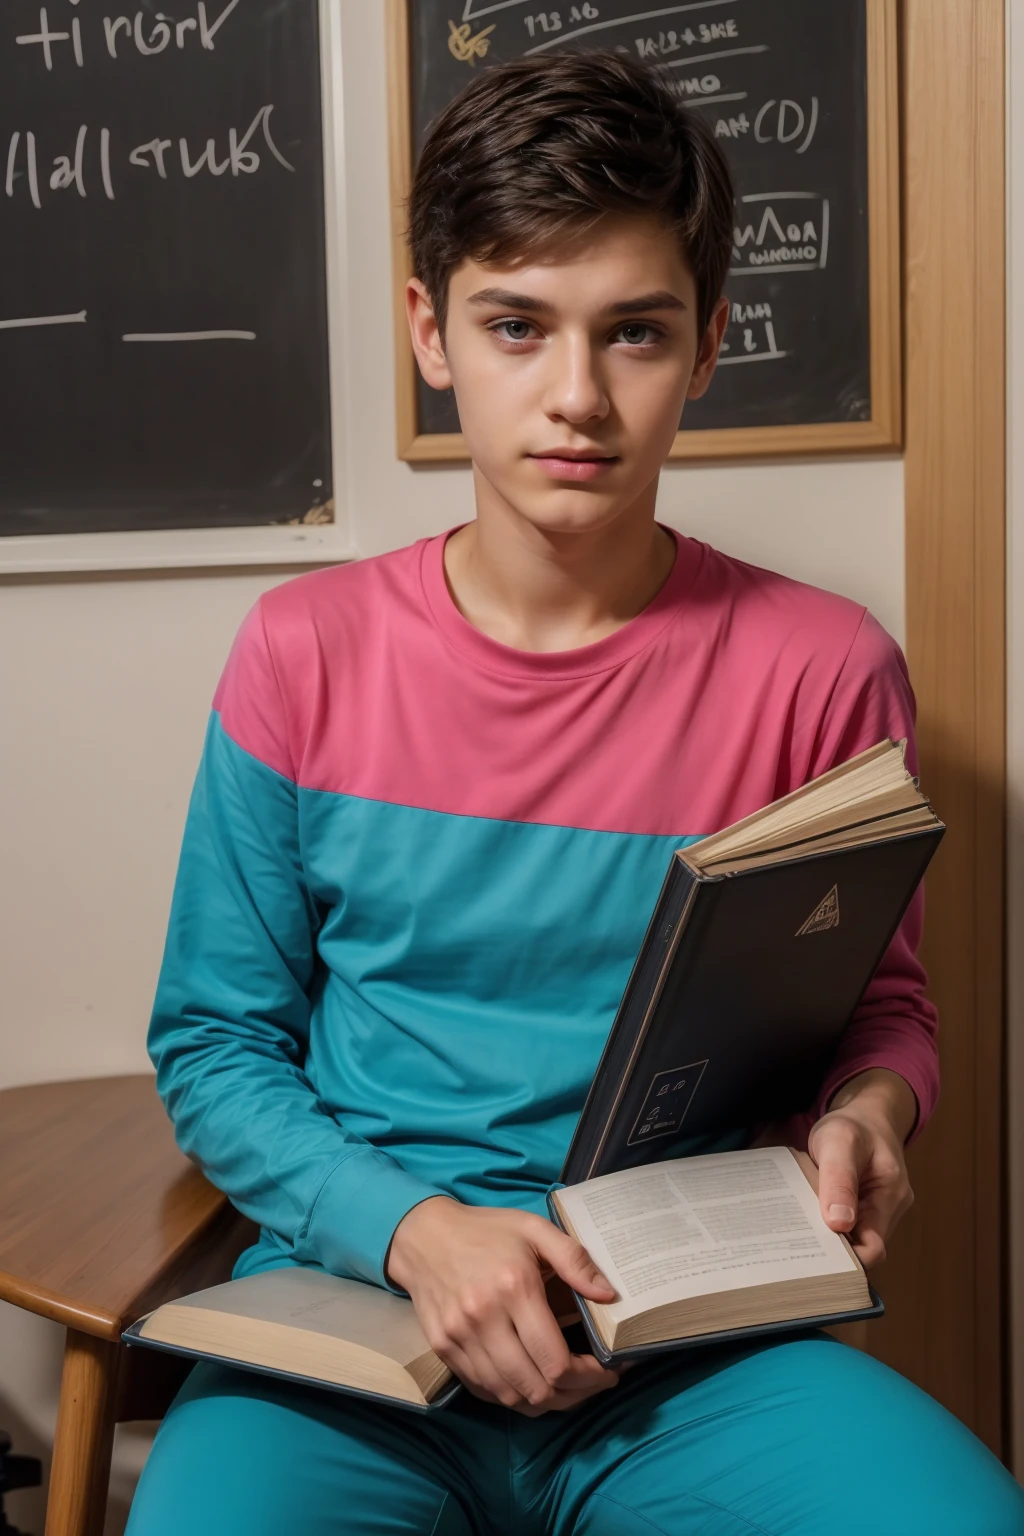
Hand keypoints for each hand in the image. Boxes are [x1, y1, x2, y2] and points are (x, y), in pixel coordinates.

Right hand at [384, 1196, 625, 1414]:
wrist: (423, 1235)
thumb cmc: (486, 1231)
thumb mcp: (534, 1229)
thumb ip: (574, 1259)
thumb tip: (609, 1295)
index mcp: (514, 1288)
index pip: (556, 1361)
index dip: (589, 1377)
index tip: (608, 1372)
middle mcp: (484, 1319)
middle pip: (536, 1389)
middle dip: (573, 1396)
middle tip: (593, 1384)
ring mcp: (459, 1339)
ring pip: (509, 1398)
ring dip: (544, 1402)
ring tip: (567, 1389)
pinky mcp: (443, 1349)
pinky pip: (483, 1390)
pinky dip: (511, 1396)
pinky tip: (530, 1383)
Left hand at [804, 1068, 916, 1267]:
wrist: (866, 1115)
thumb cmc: (853, 1126)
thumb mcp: (839, 1144)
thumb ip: (840, 1181)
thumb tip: (840, 1224)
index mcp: (891, 1195)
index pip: (874, 1247)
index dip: (848, 1259)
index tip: (815, 1257)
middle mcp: (890, 1208)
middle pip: (863, 1247)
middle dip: (834, 1251)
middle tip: (797, 1247)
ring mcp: (879, 1209)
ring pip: (855, 1238)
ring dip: (830, 1236)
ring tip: (799, 1233)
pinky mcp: (865, 1207)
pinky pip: (850, 1226)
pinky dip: (830, 1224)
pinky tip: (807, 1220)